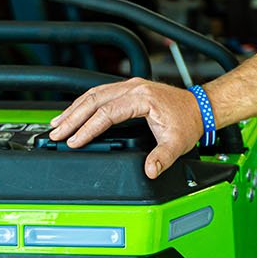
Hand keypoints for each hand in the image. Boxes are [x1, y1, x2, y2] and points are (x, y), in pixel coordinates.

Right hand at [48, 78, 203, 177]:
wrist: (200, 107)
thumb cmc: (188, 122)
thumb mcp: (177, 143)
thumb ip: (162, 158)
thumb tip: (149, 171)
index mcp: (142, 98)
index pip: (107, 113)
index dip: (88, 128)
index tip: (74, 141)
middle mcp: (134, 88)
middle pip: (94, 100)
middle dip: (72, 118)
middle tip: (56, 133)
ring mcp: (130, 86)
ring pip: (94, 94)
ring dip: (75, 109)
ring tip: (57, 124)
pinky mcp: (129, 89)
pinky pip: (101, 93)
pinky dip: (85, 104)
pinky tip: (75, 113)